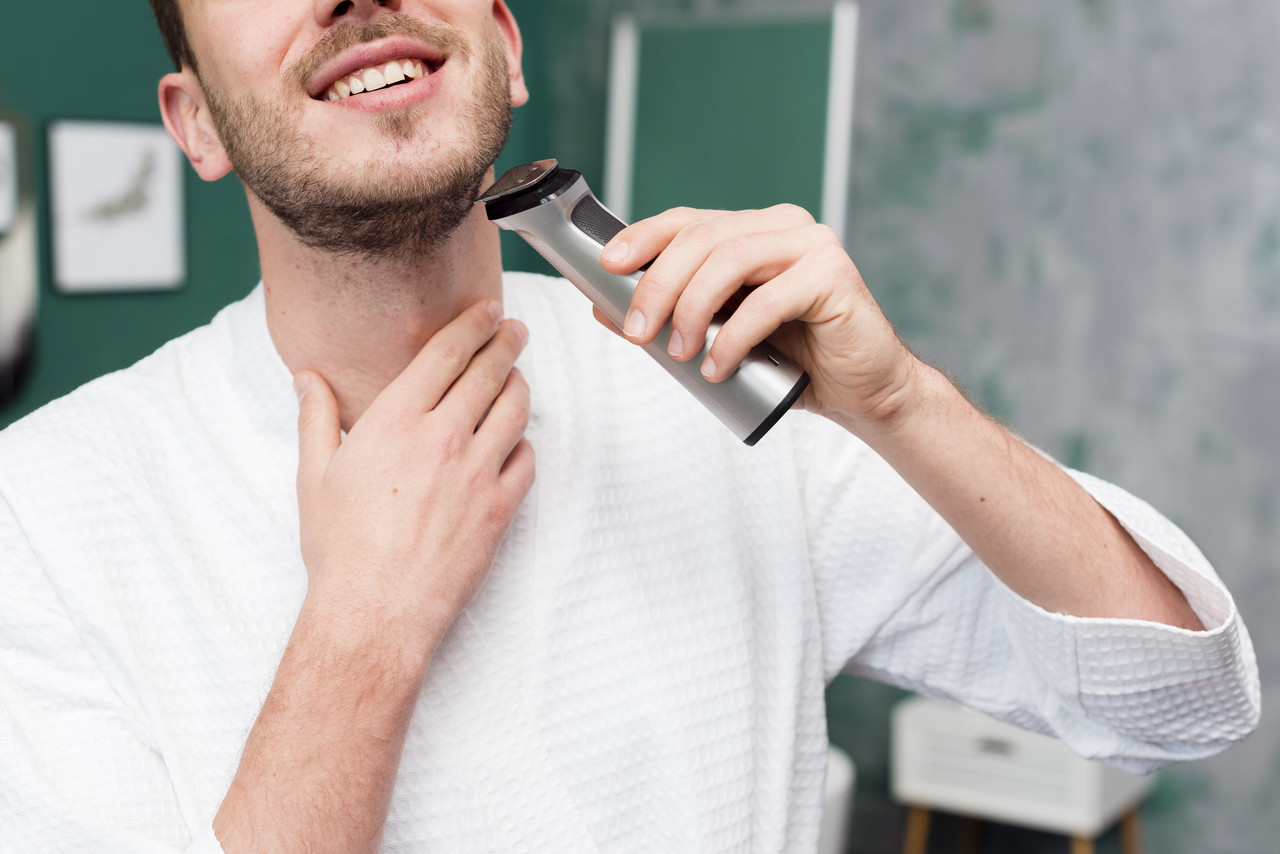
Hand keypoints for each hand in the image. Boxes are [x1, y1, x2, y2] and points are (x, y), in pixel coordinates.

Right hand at [291, 301, 534, 654]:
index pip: (446, 353)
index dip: (473, 325)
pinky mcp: (500, 508)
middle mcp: (443, 437)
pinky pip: (527, 460)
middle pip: (489, 372)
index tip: (488, 312)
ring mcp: (478, 472)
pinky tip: (515, 442)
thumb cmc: (341, 548)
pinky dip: (524, 444)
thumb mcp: (314, 476)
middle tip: (514, 331)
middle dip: (506, 343)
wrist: (375, 610)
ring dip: (519, 386)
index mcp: (396, 420)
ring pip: (516, 410)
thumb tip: (307, 380)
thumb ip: (315, 419)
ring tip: (516, 379)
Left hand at [599, 205, 921, 432]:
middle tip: (639, 332)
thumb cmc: (795, 363)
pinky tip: (719, 367)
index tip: (607, 266)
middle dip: (658, 285)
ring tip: (678, 353)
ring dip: (691, 309)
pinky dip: (733, 337)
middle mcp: (783, 226)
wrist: (863, 392)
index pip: (687, 221)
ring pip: (729, 260)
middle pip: (701, 239)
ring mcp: (812, 245)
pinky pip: (767, 300)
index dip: (642, 237)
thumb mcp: (719, 338)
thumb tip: (604, 307)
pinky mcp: (833, 275)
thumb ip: (670, 318)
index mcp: (754, 230)